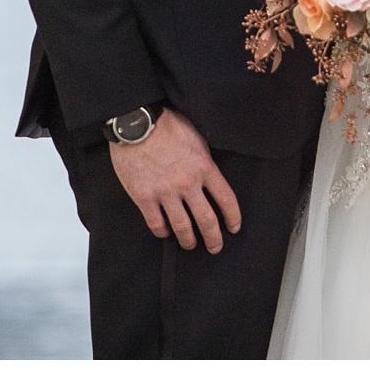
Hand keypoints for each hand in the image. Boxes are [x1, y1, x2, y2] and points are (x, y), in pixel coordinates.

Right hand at [108, 108, 241, 253]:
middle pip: (206, 220)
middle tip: (216, 247)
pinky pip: (156, 223)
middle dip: (213, 238)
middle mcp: (187, 183)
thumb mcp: (197, 137)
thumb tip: (211, 176)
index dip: (233, 217)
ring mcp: (165, 192)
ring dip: (188, 240)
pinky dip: (163, 231)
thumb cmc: (167, 124)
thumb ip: (205, 160)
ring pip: (182, 227)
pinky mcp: (144, 197)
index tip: (234, 227)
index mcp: (204, 167)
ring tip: (190, 244)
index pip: (226, 199)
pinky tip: (165, 232)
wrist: (136, 122)